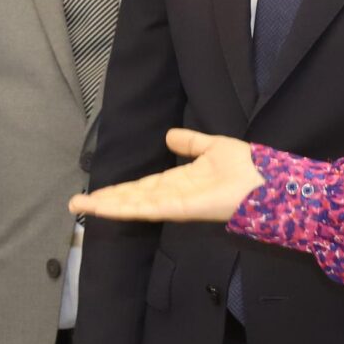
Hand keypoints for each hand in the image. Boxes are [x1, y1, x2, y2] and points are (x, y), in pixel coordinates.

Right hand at [69, 128, 263, 223]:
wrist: (268, 180)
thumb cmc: (246, 165)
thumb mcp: (213, 146)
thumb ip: (190, 142)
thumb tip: (169, 135)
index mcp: (180, 182)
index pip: (142, 187)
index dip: (118, 190)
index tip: (95, 193)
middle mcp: (174, 196)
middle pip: (132, 198)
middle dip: (104, 201)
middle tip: (75, 204)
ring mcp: (177, 204)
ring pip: (135, 205)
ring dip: (107, 205)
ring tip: (80, 206)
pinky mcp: (183, 208)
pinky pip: (150, 207)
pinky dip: (127, 207)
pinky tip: (108, 207)